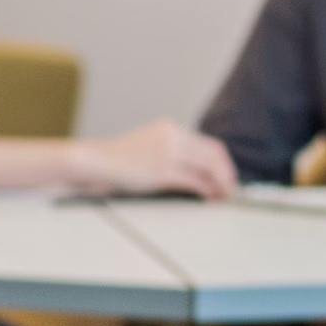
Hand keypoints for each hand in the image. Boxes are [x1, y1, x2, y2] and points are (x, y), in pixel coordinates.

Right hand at [69, 121, 238, 200]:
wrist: (94, 161)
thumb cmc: (120, 159)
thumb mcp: (151, 146)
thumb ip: (174, 152)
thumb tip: (199, 171)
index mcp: (170, 128)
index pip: (209, 144)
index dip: (222, 161)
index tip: (228, 174)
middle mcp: (172, 136)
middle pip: (213, 155)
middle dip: (226, 173)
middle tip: (231, 188)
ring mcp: (167, 153)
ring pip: (207, 167)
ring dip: (220, 182)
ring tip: (223, 195)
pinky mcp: (161, 171)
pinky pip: (193, 180)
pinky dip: (206, 189)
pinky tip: (210, 197)